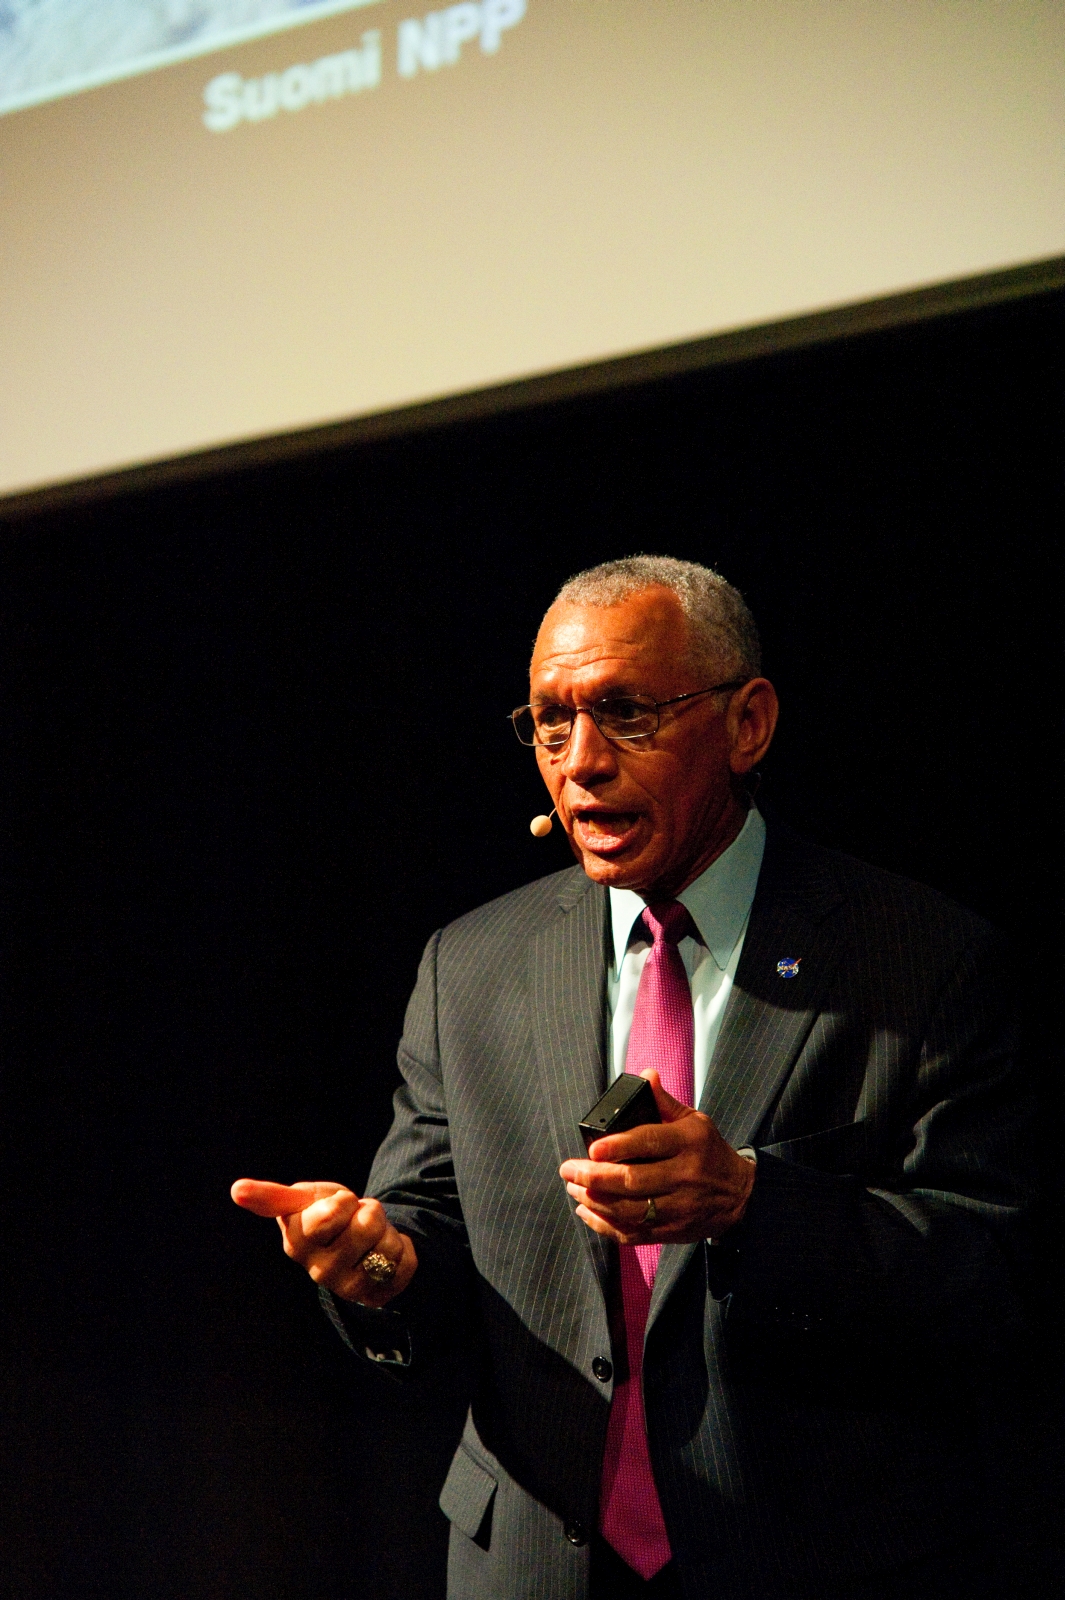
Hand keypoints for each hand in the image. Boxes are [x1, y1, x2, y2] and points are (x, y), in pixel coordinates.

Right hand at [230, 1179, 417, 1306]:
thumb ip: (274, 1196)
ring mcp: (347, 1287)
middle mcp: (319, 1270)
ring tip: (369, 1237)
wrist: (360, 1245)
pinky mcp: (376, 1295)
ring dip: (385, 1231)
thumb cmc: (327, 1216)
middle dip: (368, 1212)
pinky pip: (404, 1260)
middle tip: (355, 1220)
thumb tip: (235, 1189)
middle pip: (366, 1223)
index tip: (338, 1204)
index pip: (330, 1215)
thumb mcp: (306, 1199)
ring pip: (386, 1243)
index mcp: (297, 1242)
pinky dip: (401, 1250)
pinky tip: (383, 1256)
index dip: (342, 1202)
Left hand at [558, 1071, 754, 1243]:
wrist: (739, 1196)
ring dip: (595, 1200)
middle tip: (568, 1170)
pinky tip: (586, 1211)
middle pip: (633, 1181)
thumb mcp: (695, 1122)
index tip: (592, 1148)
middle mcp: (683, 1176)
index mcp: (688, 1143)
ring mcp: (678, 1207)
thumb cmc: (708, 1152)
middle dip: (595, 1177)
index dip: (619, 1146)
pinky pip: (633, 1233)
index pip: (650, 1142)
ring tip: (573, 1188)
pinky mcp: (671, 1230)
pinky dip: (605, 1225)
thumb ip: (665, 1103)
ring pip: (629, 1210)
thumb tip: (645, 1075)